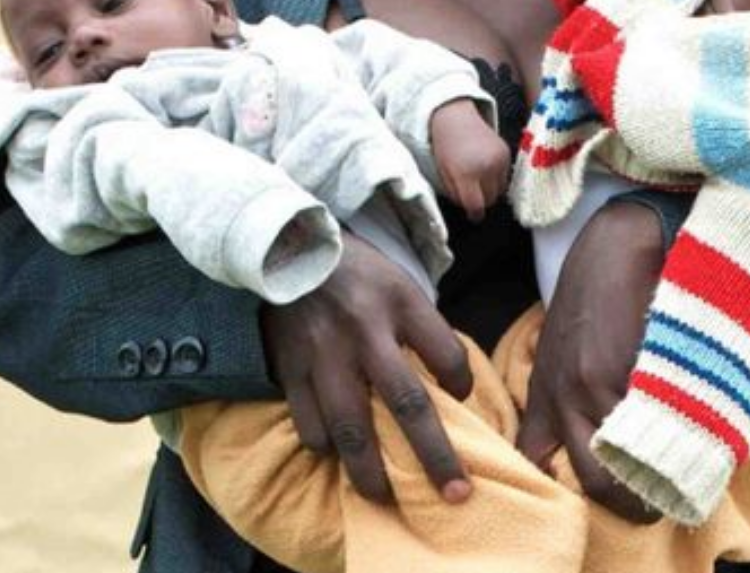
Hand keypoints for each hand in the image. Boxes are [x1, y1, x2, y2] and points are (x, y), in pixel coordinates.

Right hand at [261, 232, 473, 504]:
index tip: (463, 400)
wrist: (286, 250)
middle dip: (434, 456)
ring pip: (351, 429)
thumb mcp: (399, 284)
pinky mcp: (291, 370)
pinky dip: (327, 448)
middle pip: (407, 404)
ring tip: (387, 499)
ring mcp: (324, 355)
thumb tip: (450, 386)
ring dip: (371, 473)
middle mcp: (364, 332)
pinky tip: (338, 457)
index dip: (463, 385)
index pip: (447, 353)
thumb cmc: (355, 274)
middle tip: (456, 495)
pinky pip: (310, 425)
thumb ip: (423, 329)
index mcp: (399, 303)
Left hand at [429, 99, 510, 221]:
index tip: (473, 215)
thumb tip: (471, 211)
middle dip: (482, 201)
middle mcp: (485, 167)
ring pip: (500, 190)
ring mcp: (499, 159)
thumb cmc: (445, 145)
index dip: (474, 214)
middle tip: (472, 192)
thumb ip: (456, 194)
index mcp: (466, 173)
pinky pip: (506, 176)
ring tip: (477, 179)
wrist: (455, 117)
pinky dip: (497, 177)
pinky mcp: (507, 152)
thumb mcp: (443, 173)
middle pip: (491, 200)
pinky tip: (484, 168)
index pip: (476, 206)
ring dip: (491, 190)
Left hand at [517, 200, 664, 521]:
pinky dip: (676, 435)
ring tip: (688, 466)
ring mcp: (591, 386)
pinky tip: (698, 426)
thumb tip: (565, 454)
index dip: (583, 488)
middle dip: (635, 501)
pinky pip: (651, 426)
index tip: (621, 488)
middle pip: (596, 483)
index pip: (542, 465)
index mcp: (545, 395)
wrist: (618, 243)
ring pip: (626, 463)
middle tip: (665, 497)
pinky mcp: (623, 368)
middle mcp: (563, 398)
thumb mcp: (559, 350)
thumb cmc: (594, 293)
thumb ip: (559, 401)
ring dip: (660, 473)